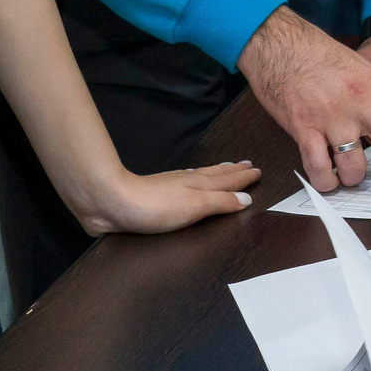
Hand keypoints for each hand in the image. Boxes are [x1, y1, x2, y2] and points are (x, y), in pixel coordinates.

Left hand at [72, 159, 258, 236]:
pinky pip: (186, 182)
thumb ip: (221, 202)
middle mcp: (188, 182)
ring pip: (202, 177)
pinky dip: (197, 179)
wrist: (112, 202)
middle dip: (233, 171)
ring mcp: (171, 186)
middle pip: (216, 175)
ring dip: (217, 174)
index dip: (243, 177)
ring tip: (227, 169)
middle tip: (248, 165)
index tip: (257, 171)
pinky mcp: (156, 195)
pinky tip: (191, 180)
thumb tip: (246, 198)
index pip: (228, 180)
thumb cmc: (156, 206)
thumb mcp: (195, 206)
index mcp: (200, 185)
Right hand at [239, 8, 370, 201]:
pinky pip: (319, 169)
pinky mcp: (303, 128)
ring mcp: (331, 117)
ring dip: (354, 179)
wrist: (280, 44)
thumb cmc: (319, 57)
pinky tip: (326, 178)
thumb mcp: (362, 70)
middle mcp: (360, 102)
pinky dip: (325, 181)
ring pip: (355, 167)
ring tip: (345, 170)